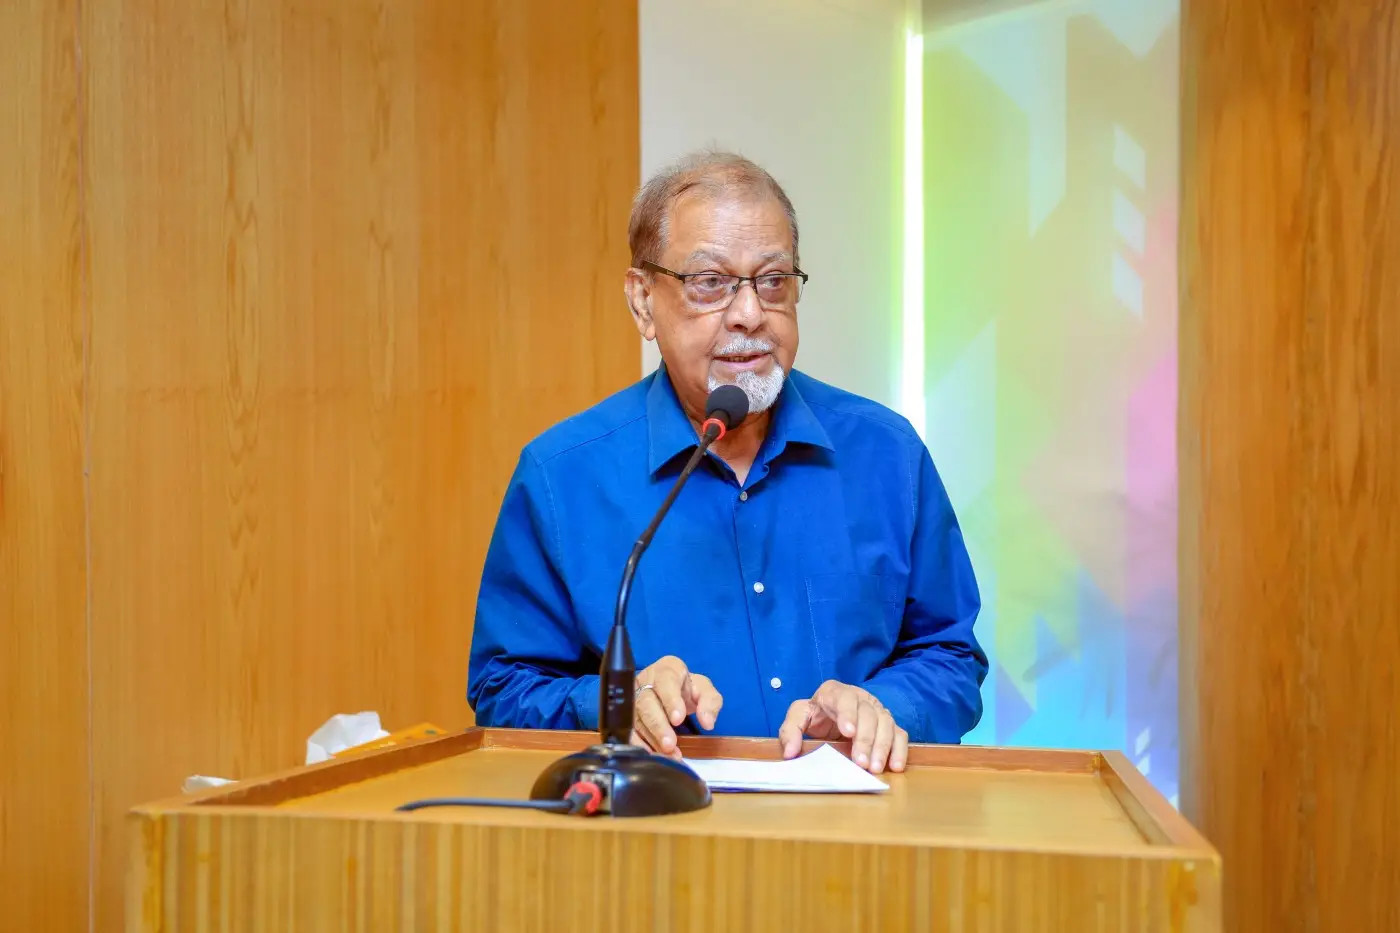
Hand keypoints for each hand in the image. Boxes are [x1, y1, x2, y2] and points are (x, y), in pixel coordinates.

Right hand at [629, 655, 722, 758]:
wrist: (671, 690)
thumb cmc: (687, 688)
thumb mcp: (705, 690)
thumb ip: (710, 702)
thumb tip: (707, 722)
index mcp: (667, 669)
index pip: (666, 680)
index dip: (670, 700)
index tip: (678, 719)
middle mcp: (646, 681)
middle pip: (646, 702)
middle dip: (658, 725)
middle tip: (670, 744)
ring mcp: (634, 697)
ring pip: (636, 718)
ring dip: (651, 738)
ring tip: (667, 753)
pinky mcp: (627, 714)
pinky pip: (629, 729)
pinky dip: (639, 744)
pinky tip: (651, 754)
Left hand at [778, 680, 907, 773]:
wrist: (831, 712)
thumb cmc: (815, 715)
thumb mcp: (798, 718)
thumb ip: (790, 731)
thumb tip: (790, 752)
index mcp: (835, 692)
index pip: (844, 698)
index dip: (848, 714)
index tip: (848, 732)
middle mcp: (860, 698)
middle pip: (868, 714)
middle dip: (865, 739)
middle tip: (860, 763)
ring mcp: (877, 709)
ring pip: (886, 723)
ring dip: (882, 747)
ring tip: (875, 769)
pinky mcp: (888, 724)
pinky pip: (899, 734)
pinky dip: (899, 750)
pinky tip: (895, 766)